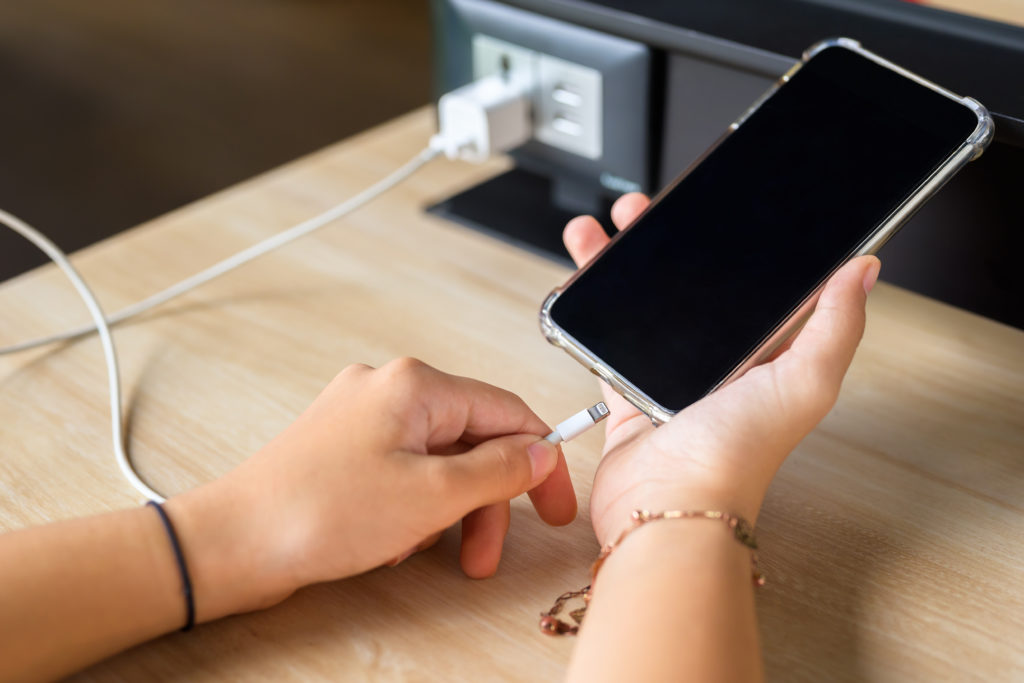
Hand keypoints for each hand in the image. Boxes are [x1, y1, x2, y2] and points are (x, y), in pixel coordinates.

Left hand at [165, 358, 575, 619]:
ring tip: (437, 556)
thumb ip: (498, 471)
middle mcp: (388, 389)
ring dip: (450, 511)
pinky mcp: (343, 446)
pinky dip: (413, 507)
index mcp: (415, 386)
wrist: (232, 542)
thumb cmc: (319, 513)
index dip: (541, 463)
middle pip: (471, 441)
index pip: (507, 414)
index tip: (555, 508)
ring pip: (438, 461)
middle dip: (486, 501)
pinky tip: (394, 540)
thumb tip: (540, 452)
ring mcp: (362, 417)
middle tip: (486, 555)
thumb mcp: (431, 497)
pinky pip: (404, 471)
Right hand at [563, 194, 879, 543]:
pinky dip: (591, 314)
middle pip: (689, 287)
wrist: (669, 507)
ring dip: (619, 266)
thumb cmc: (737, 455)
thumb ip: (835, 324)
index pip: (752, 283)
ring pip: (642, 306)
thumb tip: (864, 268)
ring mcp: (669, 378)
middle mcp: (718, 365)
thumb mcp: (804, 382)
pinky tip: (580, 286)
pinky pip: (606, 342)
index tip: (711, 207)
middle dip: (664, 244)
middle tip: (643, 211)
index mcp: (764, 356)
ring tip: (598, 234)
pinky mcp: (628, 394)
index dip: (731, 242)